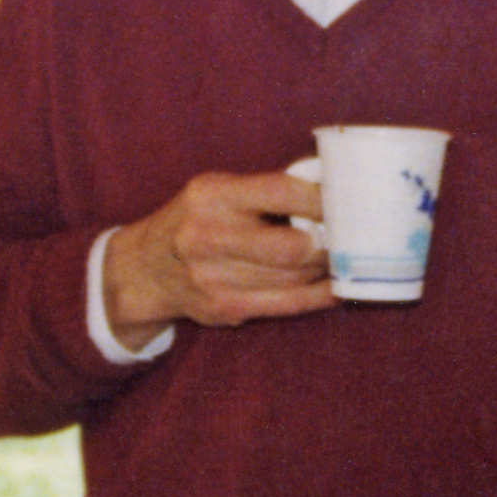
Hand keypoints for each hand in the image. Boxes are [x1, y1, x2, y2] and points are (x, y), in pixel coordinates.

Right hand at [102, 170, 332, 350]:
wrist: (147, 266)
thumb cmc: (198, 217)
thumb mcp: (218, 188)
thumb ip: (266, 189)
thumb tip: (329, 186)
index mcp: (211, 195)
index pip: (280, 192)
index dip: (320, 199)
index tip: (345, 200)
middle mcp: (208, 236)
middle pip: (291, 247)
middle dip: (328, 243)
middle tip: (349, 236)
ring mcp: (214, 279)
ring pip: (294, 279)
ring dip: (327, 269)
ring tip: (344, 257)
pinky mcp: (224, 309)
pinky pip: (286, 305)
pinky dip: (318, 296)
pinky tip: (336, 286)